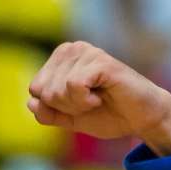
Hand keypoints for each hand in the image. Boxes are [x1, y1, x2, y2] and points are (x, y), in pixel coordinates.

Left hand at [27, 41, 170, 155]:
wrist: (140, 119)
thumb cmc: (108, 115)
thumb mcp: (70, 119)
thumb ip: (48, 113)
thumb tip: (31, 102)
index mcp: (61, 59)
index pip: (35, 89)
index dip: (55, 107)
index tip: (78, 104)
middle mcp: (72, 49)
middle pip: (44, 90)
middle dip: (65, 107)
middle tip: (90, 102)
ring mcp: (86, 52)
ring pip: (57, 89)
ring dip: (77, 105)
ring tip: (97, 98)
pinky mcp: (100, 61)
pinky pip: (73, 86)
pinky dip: (85, 101)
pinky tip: (101, 96)